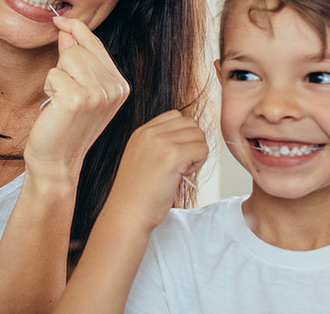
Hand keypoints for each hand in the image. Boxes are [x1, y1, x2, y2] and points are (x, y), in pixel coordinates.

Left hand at [23, 17, 129, 181]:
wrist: (58, 162)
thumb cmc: (65, 126)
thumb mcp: (79, 88)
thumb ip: (77, 58)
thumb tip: (67, 28)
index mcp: (120, 85)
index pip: (96, 44)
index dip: (76, 29)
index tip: (60, 22)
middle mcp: (115, 89)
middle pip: (79, 48)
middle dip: (64, 64)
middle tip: (65, 93)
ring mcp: (98, 94)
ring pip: (68, 57)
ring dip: (56, 76)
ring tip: (60, 99)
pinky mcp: (77, 100)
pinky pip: (53, 74)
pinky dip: (48, 88)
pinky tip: (54, 107)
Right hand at [103, 110, 207, 232]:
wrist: (127, 213)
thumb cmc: (137, 194)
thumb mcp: (141, 158)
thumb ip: (159, 144)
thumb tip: (189, 138)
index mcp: (141, 132)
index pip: (175, 116)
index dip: (183, 135)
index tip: (176, 155)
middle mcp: (150, 132)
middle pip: (190, 123)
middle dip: (193, 143)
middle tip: (182, 165)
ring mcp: (161, 142)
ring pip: (199, 135)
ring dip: (197, 153)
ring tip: (182, 171)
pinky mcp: (173, 156)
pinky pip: (202, 150)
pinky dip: (199, 163)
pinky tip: (183, 175)